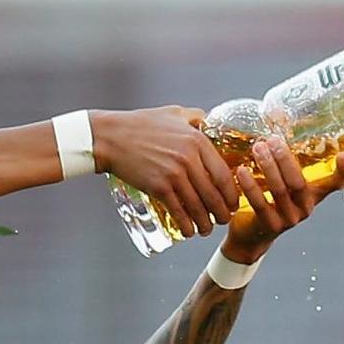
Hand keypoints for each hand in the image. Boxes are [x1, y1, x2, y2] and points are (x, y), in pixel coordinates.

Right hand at [94, 106, 240, 237]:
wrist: (111, 137)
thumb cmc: (140, 124)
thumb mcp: (173, 113)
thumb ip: (194, 117)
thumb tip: (208, 121)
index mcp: (197, 141)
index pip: (224, 175)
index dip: (232, 194)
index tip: (233, 203)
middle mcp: (189, 159)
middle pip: (214, 195)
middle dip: (222, 213)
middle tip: (222, 220)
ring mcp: (174, 174)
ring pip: (199, 207)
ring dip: (205, 224)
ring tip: (205, 230)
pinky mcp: (159, 187)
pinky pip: (179, 212)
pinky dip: (187, 225)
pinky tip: (189, 231)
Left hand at [219, 137, 343, 262]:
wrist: (251, 234)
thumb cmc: (268, 197)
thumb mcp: (280, 178)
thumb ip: (283, 156)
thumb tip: (277, 112)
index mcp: (313, 194)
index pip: (335, 184)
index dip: (342, 172)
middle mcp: (306, 207)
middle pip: (299, 182)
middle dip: (285, 159)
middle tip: (272, 139)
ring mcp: (289, 219)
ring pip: (280, 191)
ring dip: (268, 168)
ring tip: (257, 148)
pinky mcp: (270, 227)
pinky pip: (261, 204)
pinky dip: (250, 186)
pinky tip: (241, 171)